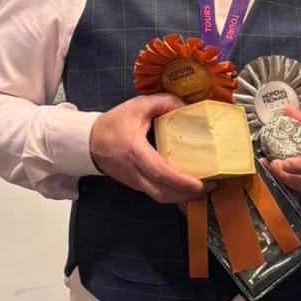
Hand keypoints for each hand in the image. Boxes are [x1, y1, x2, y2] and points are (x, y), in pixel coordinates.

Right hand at [89, 93, 209, 204]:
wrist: (88, 142)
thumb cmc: (113, 124)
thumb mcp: (138, 106)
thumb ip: (164, 102)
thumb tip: (187, 107)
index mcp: (135, 151)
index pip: (160, 172)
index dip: (181, 181)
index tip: (200, 182)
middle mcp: (135, 172)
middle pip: (163, 193)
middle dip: (189, 194)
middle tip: (211, 185)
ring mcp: (135, 182)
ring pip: (161, 197)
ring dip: (184, 197)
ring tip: (205, 187)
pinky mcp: (137, 185)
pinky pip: (158, 194)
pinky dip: (175, 194)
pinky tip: (188, 186)